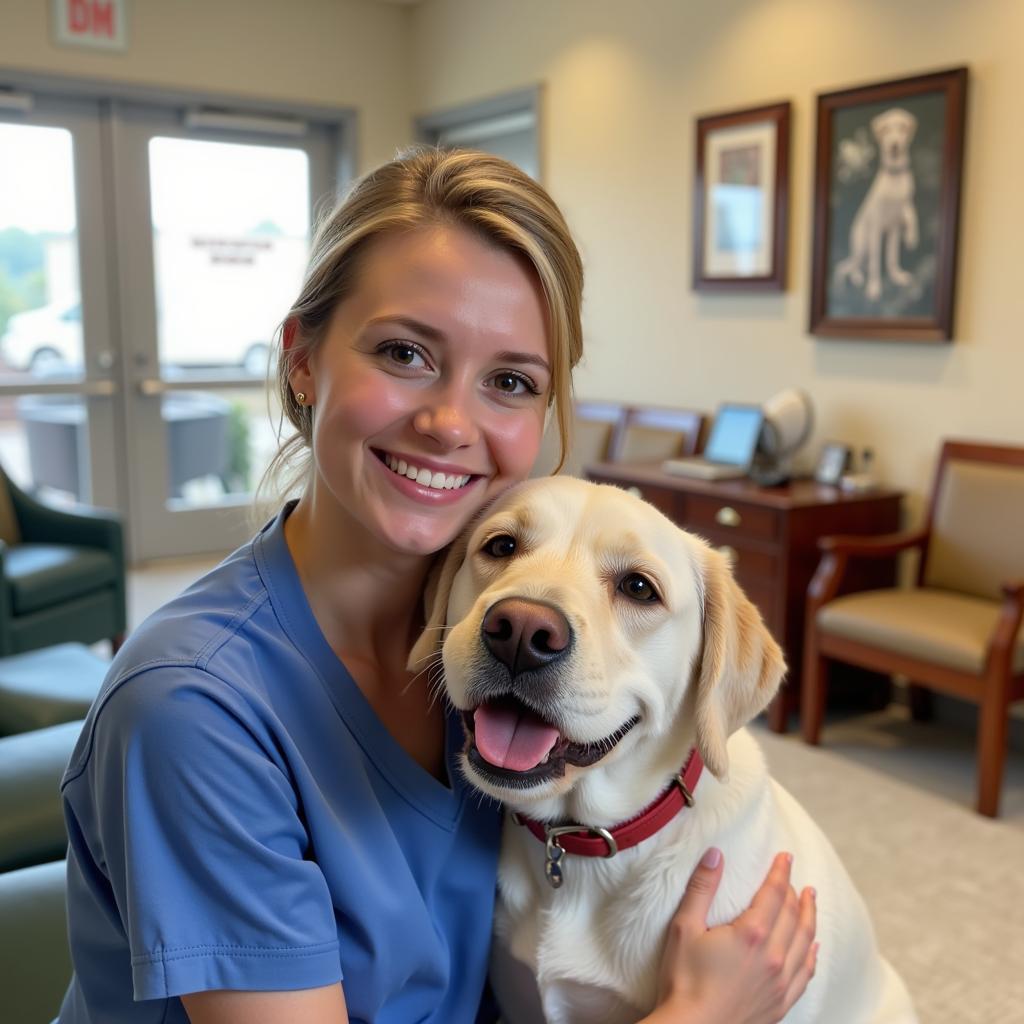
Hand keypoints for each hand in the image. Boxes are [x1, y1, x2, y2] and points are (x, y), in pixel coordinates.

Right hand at [647, 849, 817, 1023]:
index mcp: (751, 933)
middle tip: (798, 877)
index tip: (786, 856)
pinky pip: (805, 974)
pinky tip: (814, 946)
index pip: (774, 893)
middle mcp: (773, 956)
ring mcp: (780, 982)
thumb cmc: (683, 979)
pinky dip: (812, 954)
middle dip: (796, 892)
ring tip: (811, 900)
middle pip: (793, 915)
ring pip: (804, 942)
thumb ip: (702, 888)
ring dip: (809, 917)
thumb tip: (715, 854)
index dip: (780, 872)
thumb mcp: (684, 927)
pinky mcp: (780, 1003)